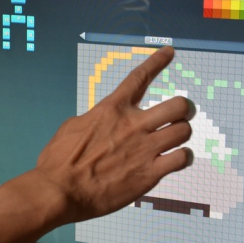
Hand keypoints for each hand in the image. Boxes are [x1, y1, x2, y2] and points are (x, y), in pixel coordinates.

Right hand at [33, 46, 195, 223]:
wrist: (59, 190)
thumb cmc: (59, 160)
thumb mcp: (73, 126)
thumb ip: (97, 118)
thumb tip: (105, 119)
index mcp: (112, 109)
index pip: (140, 77)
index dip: (158, 61)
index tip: (169, 52)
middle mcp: (133, 125)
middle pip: (178, 105)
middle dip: (183, 108)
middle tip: (180, 115)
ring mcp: (144, 149)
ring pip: (184, 131)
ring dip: (182, 133)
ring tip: (174, 140)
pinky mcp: (149, 174)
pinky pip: (182, 158)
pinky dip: (182, 157)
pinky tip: (175, 159)